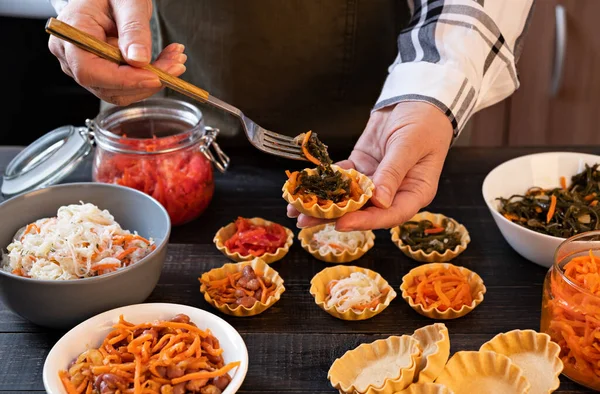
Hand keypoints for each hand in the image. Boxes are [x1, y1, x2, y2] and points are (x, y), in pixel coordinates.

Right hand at [48, 0, 186, 105]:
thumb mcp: (128, 2)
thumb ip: (133, 29)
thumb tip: (138, 61)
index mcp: (71, 34)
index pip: (90, 71)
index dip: (124, 80)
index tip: (155, 77)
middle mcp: (72, 56)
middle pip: (108, 86)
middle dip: (146, 81)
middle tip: (176, 65)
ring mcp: (86, 67)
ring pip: (121, 91)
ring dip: (152, 81)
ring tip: (175, 61)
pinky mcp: (102, 73)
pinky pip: (126, 85)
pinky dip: (150, 77)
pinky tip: (167, 62)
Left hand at [287, 102, 452, 230]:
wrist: (417, 99)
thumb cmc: (424, 122)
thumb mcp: (409, 145)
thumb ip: (392, 172)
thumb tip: (378, 200)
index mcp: (415, 193)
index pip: (390, 215)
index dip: (365, 222)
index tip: (341, 223)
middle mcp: (395, 192)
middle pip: (364, 211)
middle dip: (334, 216)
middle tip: (305, 220)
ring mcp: (377, 180)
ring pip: (349, 197)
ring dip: (324, 202)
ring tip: (295, 208)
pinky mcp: (362, 166)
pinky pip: (342, 177)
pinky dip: (325, 181)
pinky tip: (306, 185)